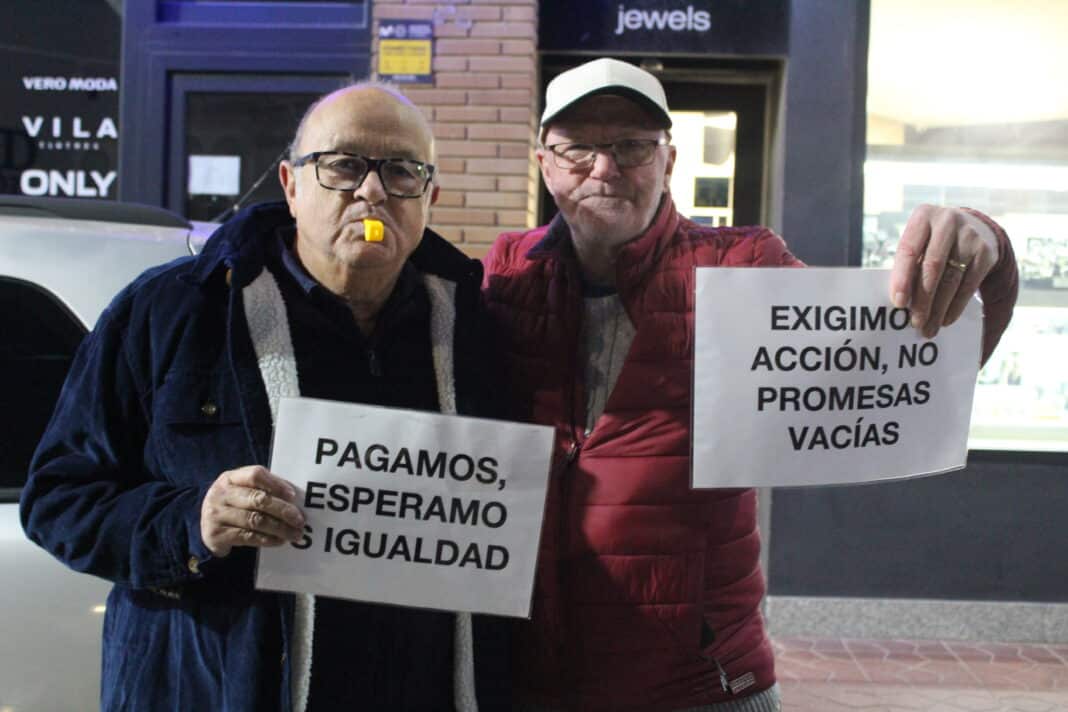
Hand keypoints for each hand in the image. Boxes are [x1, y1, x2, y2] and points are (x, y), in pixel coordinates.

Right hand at [200, 465, 304, 557]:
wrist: (206, 528)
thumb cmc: (233, 506)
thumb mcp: (241, 491)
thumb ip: (263, 489)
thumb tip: (294, 498)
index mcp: (230, 478)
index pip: (255, 475)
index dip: (276, 484)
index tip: (293, 495)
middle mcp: (221, 494)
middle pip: (258, 499)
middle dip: (283, 510)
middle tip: (300, 519)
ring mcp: (216, 514)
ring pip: (255, 520)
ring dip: (280, 528)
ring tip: (295, 533)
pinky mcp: (216, 535)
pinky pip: (248, 537)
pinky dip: (268, 539)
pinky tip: (280, 540)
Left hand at [889, 204, 999, 338]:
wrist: (974, 226)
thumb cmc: (932, 241)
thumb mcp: (919, 241)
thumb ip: (908, 264)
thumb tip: (899, 301)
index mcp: (922, 216)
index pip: (909, 250)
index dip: (902, 278)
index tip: (898, 303)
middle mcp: (948, 222)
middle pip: (932, 267)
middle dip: (922, 299)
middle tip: (915, 323)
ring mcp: (970, 236)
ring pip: (951, 279)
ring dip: (938, 308)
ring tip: (928, 328)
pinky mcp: (986, 252)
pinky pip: (969, 285)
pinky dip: (956, 305)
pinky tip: (946, 319)